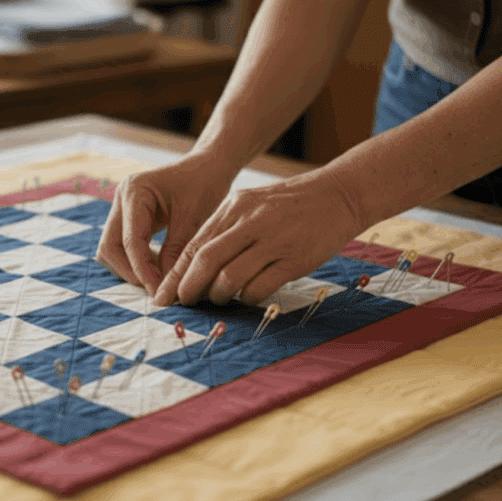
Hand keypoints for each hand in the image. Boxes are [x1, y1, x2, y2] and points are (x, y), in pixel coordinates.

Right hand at [95, 159, 233, 294]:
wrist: (207, 167)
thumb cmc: (203, 185)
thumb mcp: (194, 219)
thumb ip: (175, 252)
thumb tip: (165, 288)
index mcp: (135, 192)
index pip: (130, 240)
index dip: (142, 269)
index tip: (158, 291)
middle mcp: (121, 198)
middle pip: (109, 247)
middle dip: (129, 271)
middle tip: (155, 288)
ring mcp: (121, 208)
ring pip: (110, 249)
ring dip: (129, 268)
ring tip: (158, 277)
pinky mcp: (127, 217)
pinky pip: (121, 246)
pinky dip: (134, 260)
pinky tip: (157, 266)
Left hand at [153, 168, 366, 306]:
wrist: (338, 195)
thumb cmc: (289, 205)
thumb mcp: (251, 206)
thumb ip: (224, 231)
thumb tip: (193, 267)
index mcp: (235, 207)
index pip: (196, 245)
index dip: (176, 274)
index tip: (164, 295)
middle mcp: (251, 222)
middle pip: (207, 261)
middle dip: (188, 288)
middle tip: (182, 304)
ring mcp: (273, 240)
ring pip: (230, 277)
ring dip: (218, 295)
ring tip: (218, 299)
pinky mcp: (294, 259)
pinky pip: (260, 287)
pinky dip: (247, 298)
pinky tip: (246, 297)